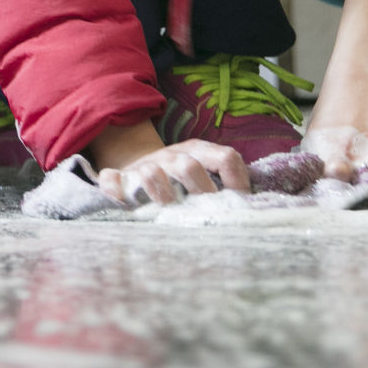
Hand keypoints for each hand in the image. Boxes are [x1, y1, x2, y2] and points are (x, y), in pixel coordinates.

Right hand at [85, 120, 249, 205]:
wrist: (139, 167)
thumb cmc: (181, 180)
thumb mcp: (206, 174)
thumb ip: (227, 186)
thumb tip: (255, 210)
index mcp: (197, 152)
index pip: (225, 157)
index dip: (237, 181)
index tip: (240, 205)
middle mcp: (171, 157)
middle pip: (189, 167)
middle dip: (201, 192)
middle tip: (207, 214)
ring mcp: (143, 167)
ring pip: (151, 174)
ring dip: (162, 196)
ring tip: (168, 214)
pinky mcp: (117, 179)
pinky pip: (111, 181)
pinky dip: (117, 193)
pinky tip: (125, 206)